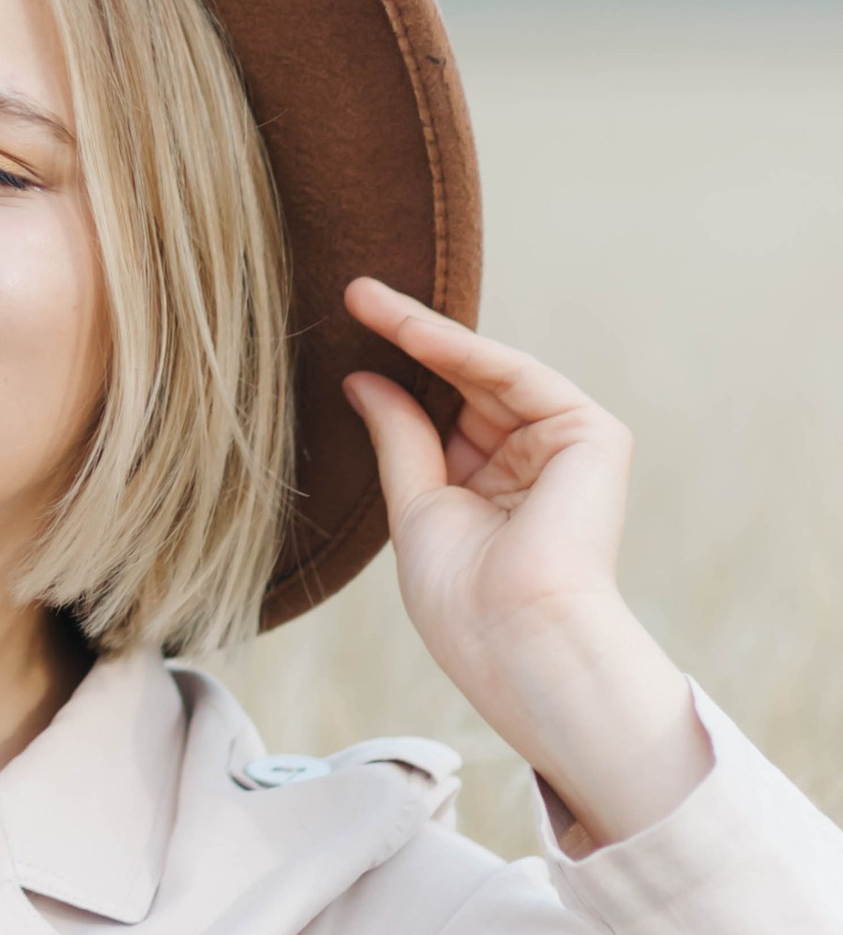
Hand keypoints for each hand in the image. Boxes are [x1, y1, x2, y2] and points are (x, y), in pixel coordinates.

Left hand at [342, 281, 707, 849]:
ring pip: (485, 372)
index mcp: (495, 487)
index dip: (396, 373)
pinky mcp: (592, 435)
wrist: (516, 640)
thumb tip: (363, 379)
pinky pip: (515, 376)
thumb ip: (399, 438)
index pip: (442, 413)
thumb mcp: (415, 507)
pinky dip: (462, 352)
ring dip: (425, 333)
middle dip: (406, 339)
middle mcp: (533, 461)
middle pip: (462, 384)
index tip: (342, 334)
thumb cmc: (464, 599)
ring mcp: (565, 445)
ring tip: (365, 300)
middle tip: (351, 293)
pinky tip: (410, 330)